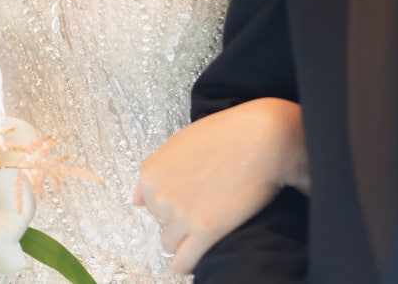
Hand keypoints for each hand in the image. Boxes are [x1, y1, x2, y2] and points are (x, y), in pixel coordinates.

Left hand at [133, 98, 307, 274]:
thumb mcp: (181, 142)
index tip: (193, 191)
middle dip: (180, 217)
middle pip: (161, 223)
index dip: (173, 198)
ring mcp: (181, 215)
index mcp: (151, 172)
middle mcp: (160, 195)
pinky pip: (183, 263)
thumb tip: (136, 202)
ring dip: (187, 238)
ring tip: (210, 219)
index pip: (150, 203)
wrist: (261, 138)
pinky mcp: (205, 231)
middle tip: (206, 201)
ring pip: (170, 245)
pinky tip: (204, 248)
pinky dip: (190, 261)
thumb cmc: (226, 134)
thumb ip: (156, 170)